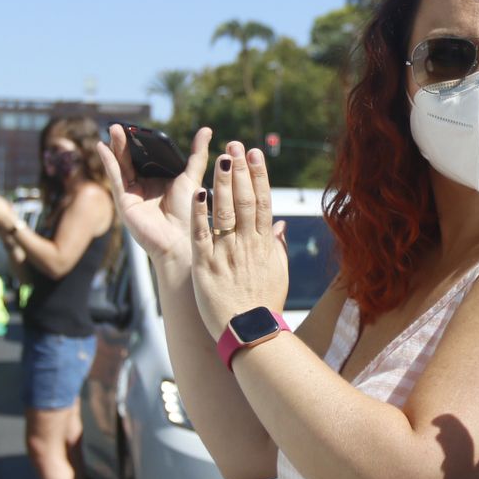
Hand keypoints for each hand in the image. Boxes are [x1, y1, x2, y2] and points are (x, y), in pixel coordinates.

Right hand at [97, 125, 213, 271]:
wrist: (182, 239)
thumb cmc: (190, 211)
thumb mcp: (192, 176)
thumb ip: (197, 154)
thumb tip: (206, 129)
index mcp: (160, 181)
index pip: (147, 158)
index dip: (141, 143)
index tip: (138, 127)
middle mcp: (145, 187)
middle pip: (132, 160)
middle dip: (125, 142)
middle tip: (120, 124)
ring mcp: (133, 194)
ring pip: (122, 166)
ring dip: (115, 148)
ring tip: (112, 129)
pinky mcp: (124, 202)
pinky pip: (115, 178)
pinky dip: (108, 162)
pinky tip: (103, 148)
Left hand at [188, 140, 288, 339]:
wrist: (250, 333)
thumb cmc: (264, 304)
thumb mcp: (278, 273)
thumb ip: (277, 246)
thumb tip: (281, 225)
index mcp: (265, 244)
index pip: (264, 202)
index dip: (259, 176)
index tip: (255, 154)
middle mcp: (247, 244)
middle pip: (246, 200)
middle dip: (240, 170)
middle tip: (235, 145)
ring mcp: (226, 253)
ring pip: (225, 210)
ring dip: (223, 182)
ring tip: (221, 157)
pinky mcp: (206, 265)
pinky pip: (202, 234)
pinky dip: (200, 213)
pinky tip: (198, 191)